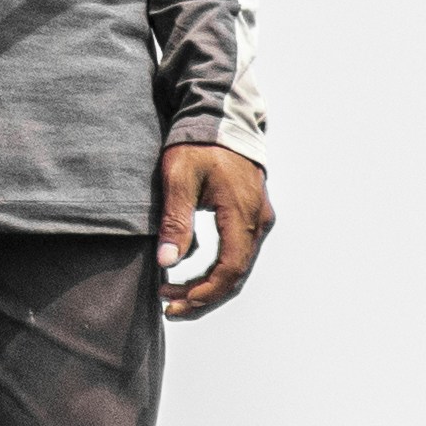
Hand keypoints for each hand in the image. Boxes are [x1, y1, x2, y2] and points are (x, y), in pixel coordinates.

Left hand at [155, 142, 272, 318]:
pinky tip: (188, 274)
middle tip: (169, 308)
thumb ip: (175, 220)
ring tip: (173, 296)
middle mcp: (258, 221)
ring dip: (208, 286)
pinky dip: (215, 270)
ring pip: (238, 267)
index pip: (230, 269)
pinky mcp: (252, 216)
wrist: (219, 117)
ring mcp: (258, 219)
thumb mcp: (179, 177)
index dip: (204, 293)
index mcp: (243, 213)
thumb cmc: (198, 144)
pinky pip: (237, 254)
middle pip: (236, 276)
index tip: (174, 304)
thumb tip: (167, 262)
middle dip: (203, 297)